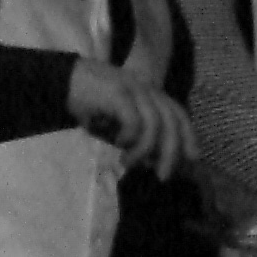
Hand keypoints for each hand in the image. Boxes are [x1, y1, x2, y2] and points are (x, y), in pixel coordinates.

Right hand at [67, 62, 189, 180]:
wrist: (62, 81)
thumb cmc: (92, 105)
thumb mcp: (119, 122)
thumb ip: (137, 136)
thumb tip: (153, 161)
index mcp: (151, 93)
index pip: (178, 113)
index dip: (189, 135)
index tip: (193, 159)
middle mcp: (147, 89)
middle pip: (171, 121)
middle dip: (171, 152)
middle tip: (162, 175)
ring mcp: (134, 89)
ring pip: (154, 124)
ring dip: (144, 149)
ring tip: (128, 162)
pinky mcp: (118, 94)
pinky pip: (134, 121)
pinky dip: (129, 137)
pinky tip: (118, 143)